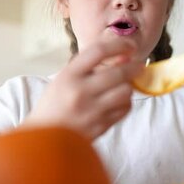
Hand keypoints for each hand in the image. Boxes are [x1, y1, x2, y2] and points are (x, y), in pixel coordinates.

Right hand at [25, 39, 143, 139]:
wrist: (43, 139)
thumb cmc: (54, 105)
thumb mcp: (64, 80)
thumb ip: (89, 68)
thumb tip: (124, 56)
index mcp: (68, 75)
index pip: (98, 51)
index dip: (119, 44)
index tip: (130, 46)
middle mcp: (80, 91)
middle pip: (118, 72)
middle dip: (134, 66)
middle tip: (139, 65)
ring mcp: (91, 111)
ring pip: (125, 92)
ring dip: (128, 87)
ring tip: (124, 86)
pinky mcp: (100, 126)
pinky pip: (124, 109)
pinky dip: (125, 103)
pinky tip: (119, 102)